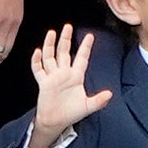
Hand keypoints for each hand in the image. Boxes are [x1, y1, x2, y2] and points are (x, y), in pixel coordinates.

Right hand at [20, 24, 110, 147]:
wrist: (56, 121)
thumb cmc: (72, 113)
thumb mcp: (88, 107)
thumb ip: (99, 100)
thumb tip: (110, 94)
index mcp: (76, 76)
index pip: (81, 58)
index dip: (86, 47)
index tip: (90, 36)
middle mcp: (64, 73)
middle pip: (64, 52)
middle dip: (65, 39)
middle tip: (67, 26)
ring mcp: (53, 76)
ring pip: (50, 57)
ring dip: (50, 45)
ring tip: (51, 32)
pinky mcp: (43, 82)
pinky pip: (38, 69)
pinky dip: (36, 61)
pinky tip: (38, 52)